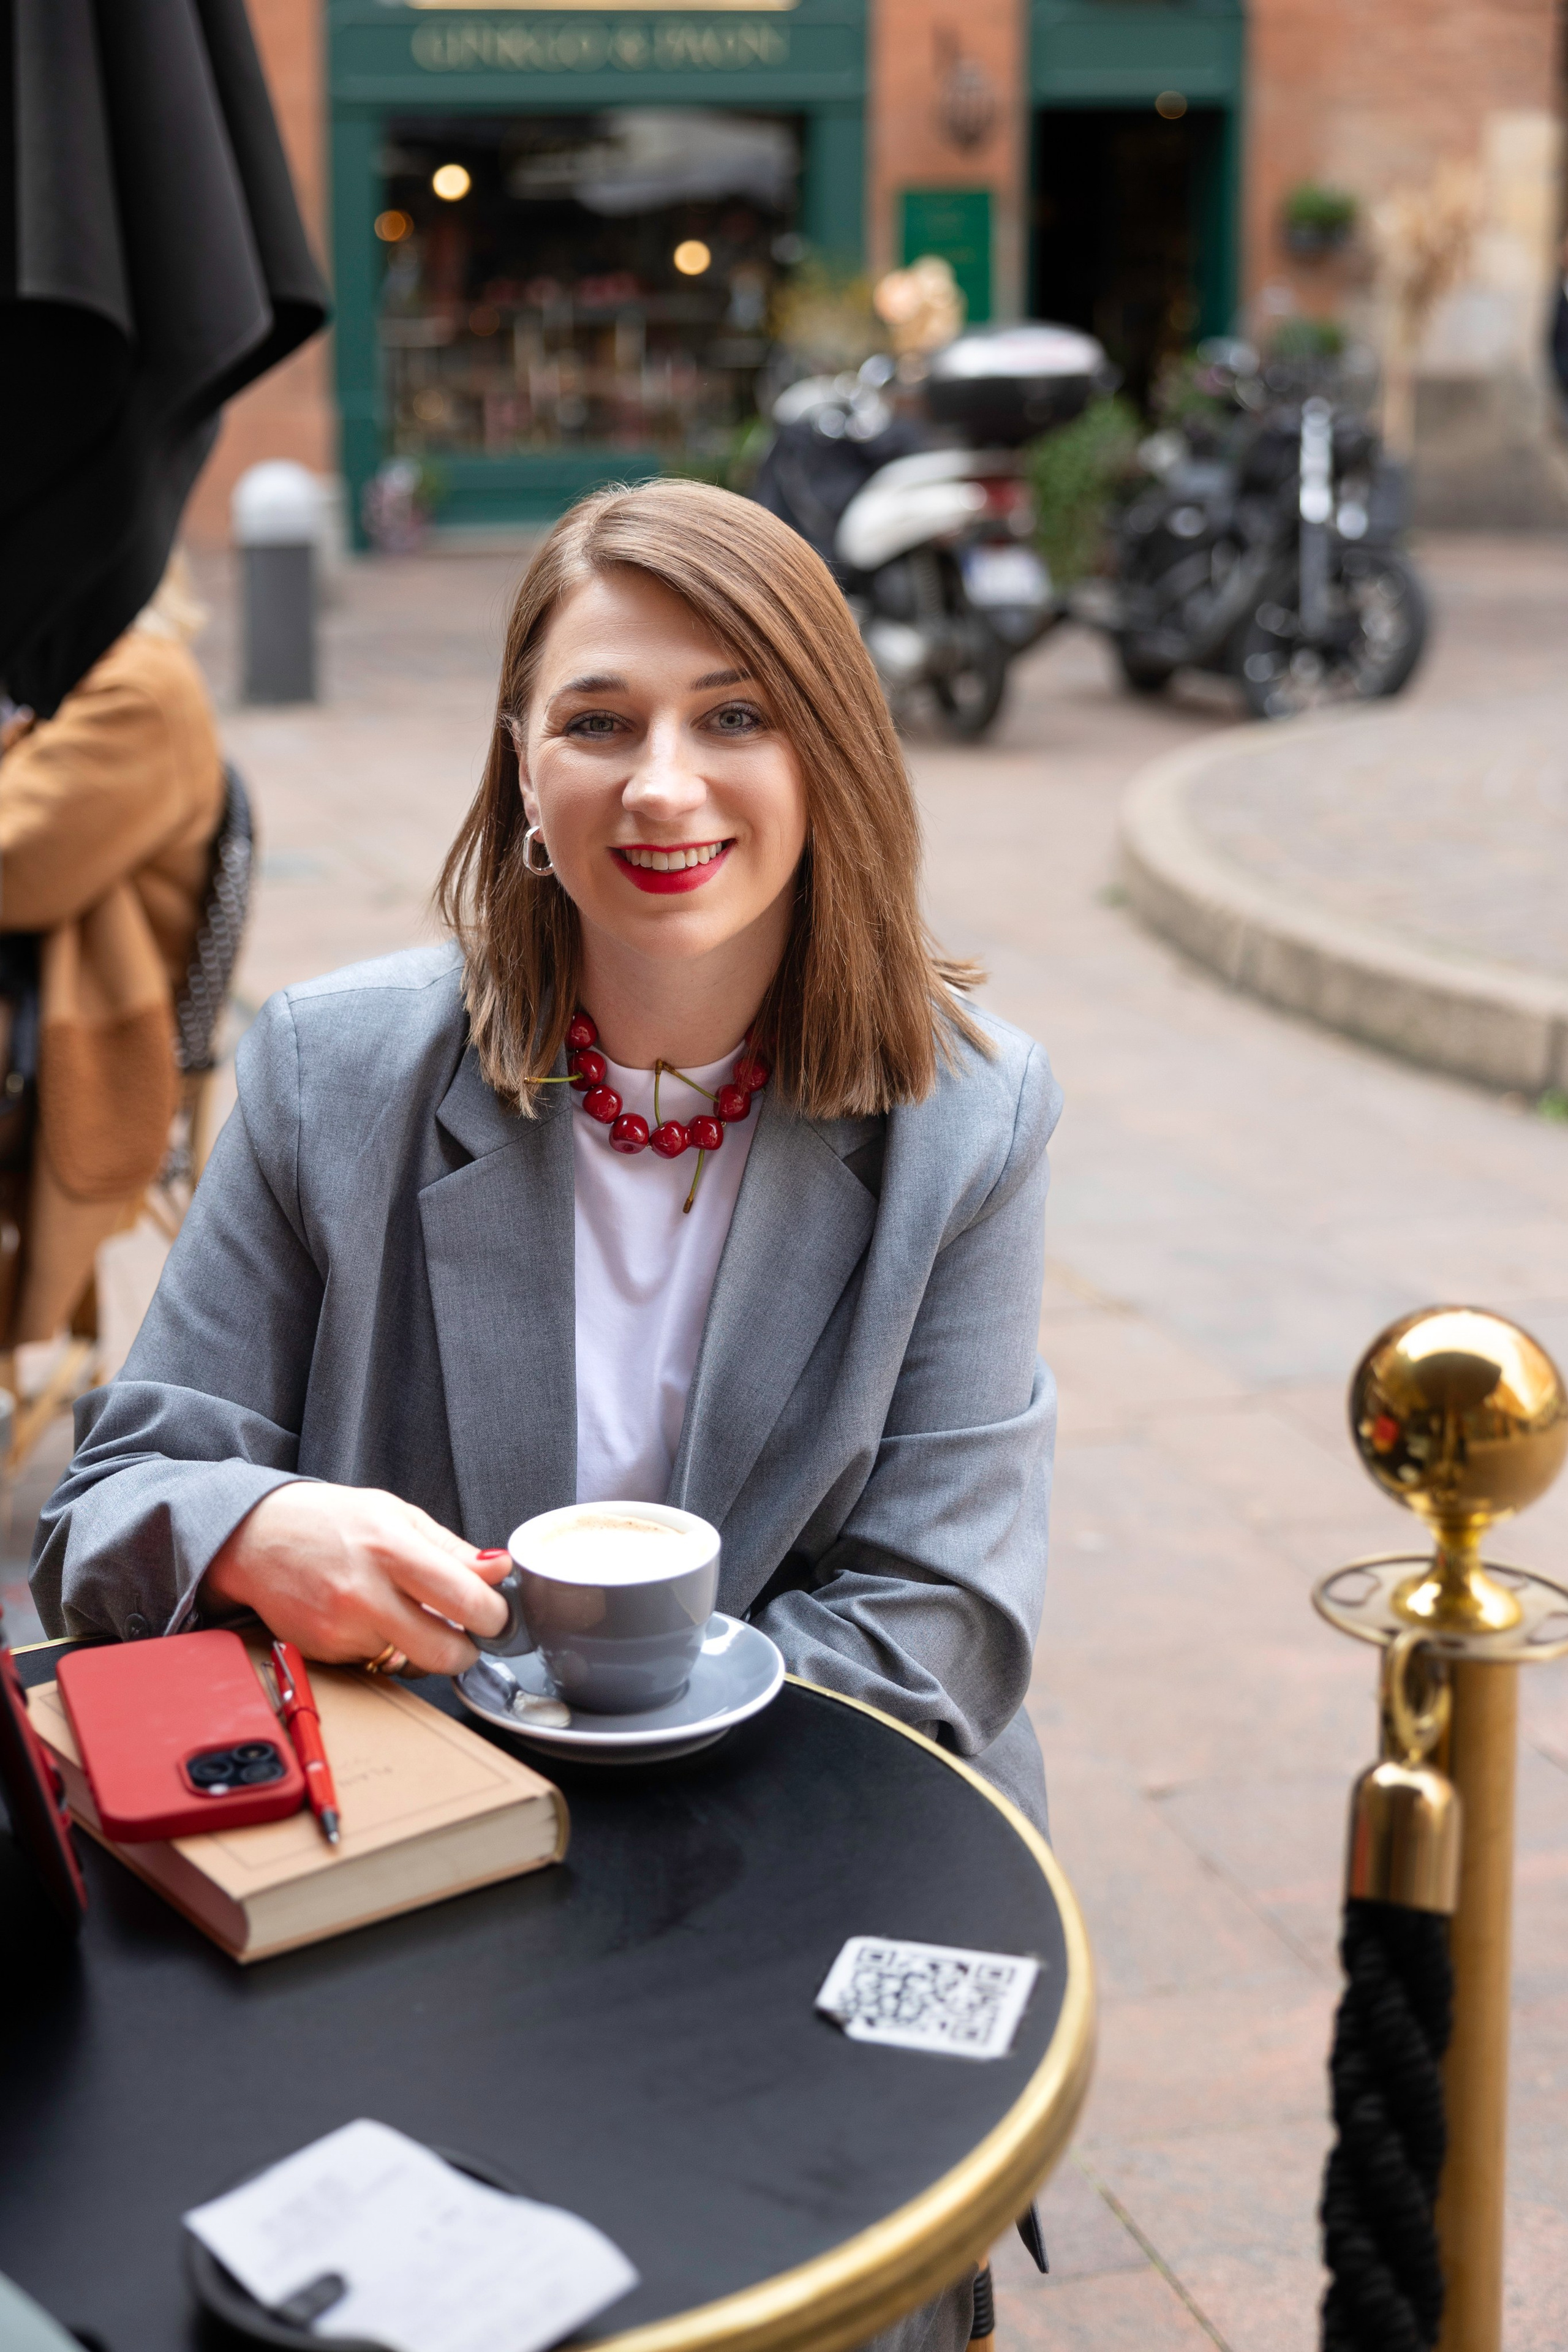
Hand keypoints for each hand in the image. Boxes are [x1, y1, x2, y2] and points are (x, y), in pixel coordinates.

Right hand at [202, 1483, 511, 1675]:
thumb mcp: (397, 1516)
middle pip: (444, 1653)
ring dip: (419, 1647)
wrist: (256, 1537)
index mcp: (391, 1549)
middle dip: (466, 1651)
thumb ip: (452, 1549)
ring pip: (410, 1662)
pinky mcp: (323, 1654)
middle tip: (464, 1633)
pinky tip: (363, 1618)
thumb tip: (500, 1568)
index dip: (494, 1615)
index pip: (466, 1600)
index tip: (495, 1614)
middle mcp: (364, 1594)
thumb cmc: (331, 1520)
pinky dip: (381, 1647)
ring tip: (400, 1612)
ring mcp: (341, 1630)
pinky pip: (375, 1663)